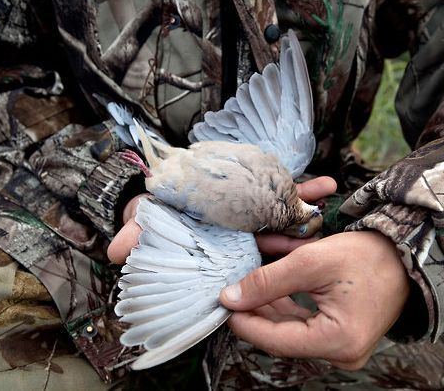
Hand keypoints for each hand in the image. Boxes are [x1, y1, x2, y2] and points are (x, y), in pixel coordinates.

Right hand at [107, 176, 336, 263]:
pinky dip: (305, 188)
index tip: (291, 259)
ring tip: (329, 202)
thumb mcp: (146, 220)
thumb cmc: (159, 208)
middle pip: (271, 238)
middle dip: (294, 234)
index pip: (246, 258)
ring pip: (282, 214)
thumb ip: (136, 235)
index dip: (266, 259)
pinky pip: (283, 188)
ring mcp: (251, 210)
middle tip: (318, 232)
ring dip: (306, 210)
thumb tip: (113, 254)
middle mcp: (241, 233)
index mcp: (221, 246)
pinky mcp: (257, 188)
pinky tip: (328, 185)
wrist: (169, 183)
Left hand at [219, 231, 409, 369]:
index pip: (275, 340)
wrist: (405, 254)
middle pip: (282, 337)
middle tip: (233, 290)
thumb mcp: (312, 261)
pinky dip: (287, 308)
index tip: (223, 303)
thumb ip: (268, 281)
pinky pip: (305, 327)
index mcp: (338, 341)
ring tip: (249, 286)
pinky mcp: (343, 337)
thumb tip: (232, 298)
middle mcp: (343, 354)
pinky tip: (270, 291)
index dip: (245, 321)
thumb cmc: (369, 255)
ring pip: (291, 331)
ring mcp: (344, 348)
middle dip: (256, 310)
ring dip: (270, 307)